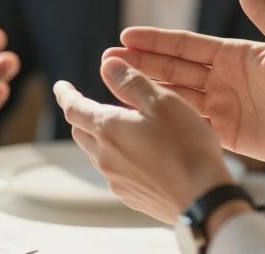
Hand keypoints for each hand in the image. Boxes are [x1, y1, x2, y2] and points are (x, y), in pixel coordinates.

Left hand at [54, 58, 233, 223]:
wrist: (204, 200)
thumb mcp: (163, 102)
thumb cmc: (186, 146)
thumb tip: (107, 65)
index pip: (74, 108)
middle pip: (81, 132)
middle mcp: (105, 157)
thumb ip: (131, 82)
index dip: (65, 94)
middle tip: (92, 105)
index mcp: (108, 129)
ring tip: (122, 129)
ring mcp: (117, 181)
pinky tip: (142, 157)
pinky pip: (115, 173)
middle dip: (83, 116)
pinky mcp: (131, 197)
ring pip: (97, 154)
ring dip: (102, 138)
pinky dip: (120, 159)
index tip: (60, 86)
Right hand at [104, 0, 264, 168]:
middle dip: (140, 63)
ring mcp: (221, 105)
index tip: (127, 35)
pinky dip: (164, 117)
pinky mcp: (224, 132)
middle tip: (107, 59)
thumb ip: (263, 12)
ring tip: (113, 83)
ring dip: (145, 88)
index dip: (155, 40)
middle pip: (172, 68)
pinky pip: (187, 122)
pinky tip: (141, 114)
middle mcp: (221, 77)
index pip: (185, 44)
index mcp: (233, 53)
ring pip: (174, 94)